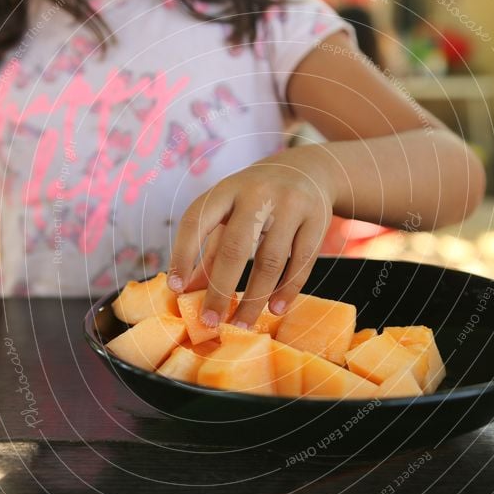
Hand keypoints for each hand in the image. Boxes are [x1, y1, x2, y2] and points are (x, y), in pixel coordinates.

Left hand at [167, 148, 338, 328]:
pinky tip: (275, 310)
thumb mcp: (229, 213)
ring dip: (254, 299)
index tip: (176, 288)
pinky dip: (287, 291)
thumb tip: (185, 293)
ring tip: (242, 324)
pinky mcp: (317, 219)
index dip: (183, 255)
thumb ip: (208, 251)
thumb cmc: (257, 199)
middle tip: (211, 322)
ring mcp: (291, 205)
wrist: (308, 169)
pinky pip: (302, 264)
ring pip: (271, 261)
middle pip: (235, 247)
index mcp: (227, 189)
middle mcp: (258, 193)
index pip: (197, 220)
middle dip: (221, 290)